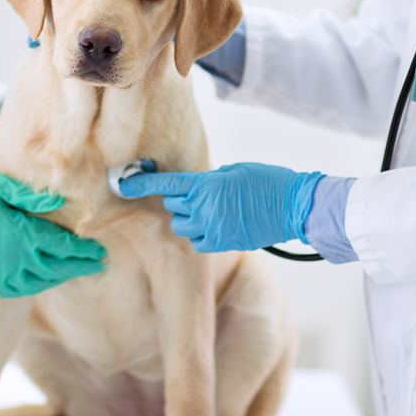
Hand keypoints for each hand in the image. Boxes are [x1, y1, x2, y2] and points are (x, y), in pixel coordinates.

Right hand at [0, 174, 104, 296]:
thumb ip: (30, 197)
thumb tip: (60, 202)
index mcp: (23, 234)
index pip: (63, 247)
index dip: (84, 251)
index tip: (99, 252)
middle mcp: (16, 259)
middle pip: (58, 268)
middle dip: (80, 266)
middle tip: (97, 264)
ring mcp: (1, 274)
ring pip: (40, 282)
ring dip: (60, 277)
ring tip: (74, 271)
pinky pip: (19, 289)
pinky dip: (36, 285)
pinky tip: (43, 279)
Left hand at [118, 162, 323, 252]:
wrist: (294, 207)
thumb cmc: (268, 182)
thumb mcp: (234, 171)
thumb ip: (209, 181)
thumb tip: (193, 190)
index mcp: (207, 186)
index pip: (166, 185)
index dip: (140, 184)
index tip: (121, 183)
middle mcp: (205, 208)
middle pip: (173, 206)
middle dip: (180, 200)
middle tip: (200, 195)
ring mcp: (213, 229)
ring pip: (182, 227)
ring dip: (189, 219)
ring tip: (210, 211)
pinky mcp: (223, 244)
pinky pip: (198, 242)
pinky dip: (201, 235)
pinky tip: (217, 226)